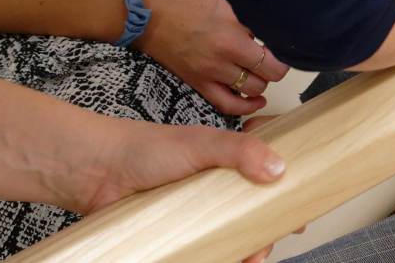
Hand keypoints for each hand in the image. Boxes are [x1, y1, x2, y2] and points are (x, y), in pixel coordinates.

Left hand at [63, 117, 289, 261]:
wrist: (94, 172)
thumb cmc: (144, 148)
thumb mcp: (200, 142)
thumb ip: (239, 151)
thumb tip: (277, 169)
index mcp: (226, 161)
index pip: (266, 176)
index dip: (285, 195)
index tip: (299, 214)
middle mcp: (214, 188)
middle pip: (251, 213)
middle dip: (266, 232)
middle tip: (268, 245)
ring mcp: (194, 214)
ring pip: (229, 236)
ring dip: (244, 251)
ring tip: (250, 260)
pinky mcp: (176, 234)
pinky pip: (203, 252)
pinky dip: (217, 259)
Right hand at [136, 0, 287, 115]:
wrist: (144, 11)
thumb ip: (246, 10)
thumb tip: (271, 18)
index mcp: (232, 29)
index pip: (273, 49)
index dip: (286, 49)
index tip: (290, 43)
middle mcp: (224, 54)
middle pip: (268, 72)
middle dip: (278, 67)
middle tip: (279, 56)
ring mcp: (210, 71)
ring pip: (252, 89)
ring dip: (263, 82)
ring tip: (266, 71)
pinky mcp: (197, 82)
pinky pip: (226, 104)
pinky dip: (245, 106)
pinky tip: (256, 101)